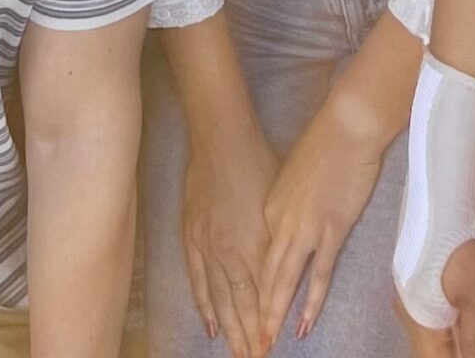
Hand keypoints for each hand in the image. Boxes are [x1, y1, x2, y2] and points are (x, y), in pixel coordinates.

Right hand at [184, 112, 277, 354]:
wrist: (222, 139)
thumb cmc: (258, 163)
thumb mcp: (278, 204)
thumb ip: (278, 242)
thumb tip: (283, 267)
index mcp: (255, 245)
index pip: (263, 297)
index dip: (267, 324)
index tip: (272, 346)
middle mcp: (231, 254)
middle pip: (241, 306)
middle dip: (248, 336)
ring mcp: (208, 247)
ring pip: (219, 299)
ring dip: (229, 328)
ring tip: (235, 351)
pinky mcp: (192, 237)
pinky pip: (197, 279)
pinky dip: (204, 304)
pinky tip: (210, 324)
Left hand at [257, 96, 390, 341]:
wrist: (345, 128)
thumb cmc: (323, 146)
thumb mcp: (293, 176)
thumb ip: (286, 204)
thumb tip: (284, 224)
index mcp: (269, 208)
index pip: (257, 258)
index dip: (251, 289)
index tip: (244, 314)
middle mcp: (280, 222)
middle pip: (264, 276)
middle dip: (255, 313)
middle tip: (250, 343)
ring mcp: (304, 228)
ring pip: (284, 281)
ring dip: (274, 314)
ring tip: (266, 342)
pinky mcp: (330, 230)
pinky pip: (318, 275)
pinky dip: (310, 302)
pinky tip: (303, 324)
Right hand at [396, 238, 474, 357]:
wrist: (441, 200)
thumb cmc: (460, 248)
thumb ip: (473, 336)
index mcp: (419, 321)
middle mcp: (406, 312)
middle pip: (428, 349)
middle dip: (450, 353)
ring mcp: (406, 295)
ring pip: (427, 332)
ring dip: (448, 341)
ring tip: (470, 342)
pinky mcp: (411, 280)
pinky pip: (426, 313)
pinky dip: (443, 323)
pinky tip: (459, 318)